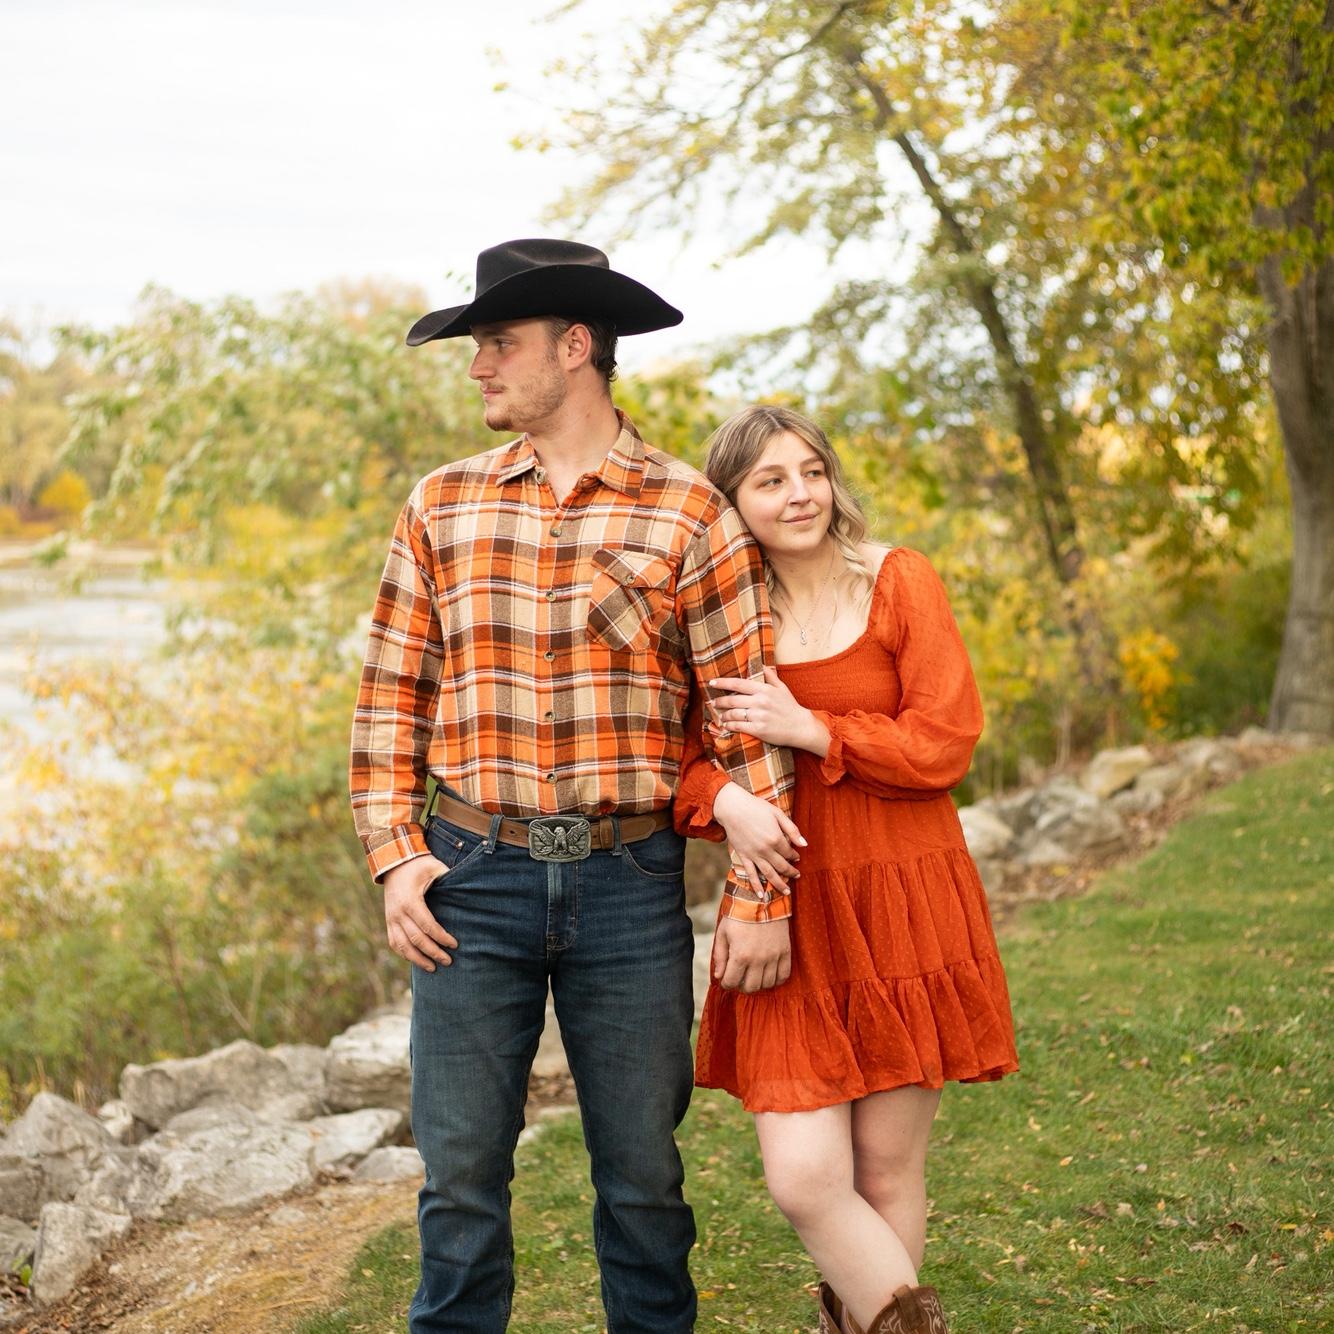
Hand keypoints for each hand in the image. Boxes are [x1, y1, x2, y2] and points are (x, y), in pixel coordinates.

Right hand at [383, 854, 458, 971]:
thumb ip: (449, 879)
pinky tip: (417, 960)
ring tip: (433, 968)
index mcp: (410, 901)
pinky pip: (394, 942)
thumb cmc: (419, 866)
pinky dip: (405, 954)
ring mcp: (391, 918)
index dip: (442, 938)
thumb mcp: (435, 868)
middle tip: (448, 961)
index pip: (428, 926)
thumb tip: (469, 888)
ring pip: (403, 946)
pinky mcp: (388, 921)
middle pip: (416, 939)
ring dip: (418, 959)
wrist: (394, 862)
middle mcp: (398, 913)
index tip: (455, 945)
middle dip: (433, 952)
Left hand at [709, 666, 830, 753]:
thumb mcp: (782, 688)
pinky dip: (730, 726)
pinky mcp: (759, 730)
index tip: (711, 682)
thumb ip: (770, 676)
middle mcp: (760, 702)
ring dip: (724, 715)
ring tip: (721, 716)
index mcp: (764, 690)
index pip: (738, 684)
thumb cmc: (790, 706)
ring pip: (733, 714)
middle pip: (732, 700)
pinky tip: (727, 725)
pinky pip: (738, 726)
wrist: (801, 727)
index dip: (722, 683)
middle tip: (714, 703)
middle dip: (720, 701)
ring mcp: (759, 716)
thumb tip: (762, 664)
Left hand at [712, 914, 791, 992]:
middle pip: (751, 988)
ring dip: (759, 983)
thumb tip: (719, 976)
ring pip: (767, 984)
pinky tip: (768, 973)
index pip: (731, 982)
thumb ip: (720, 956)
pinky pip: (784, 975)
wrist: (761, 898)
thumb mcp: (723, 933)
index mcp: (740, 955)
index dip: (726, 983)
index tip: (726, 979)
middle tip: (739, 977)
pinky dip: (776, 979)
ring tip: (753, 974)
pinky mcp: (785, 951)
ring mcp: (774, 956)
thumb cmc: (738, 916)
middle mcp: (758, 959)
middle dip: (742, 986)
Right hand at [713, 782, 805, 890]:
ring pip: (769, 874)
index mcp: (776, 839)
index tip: (797, 857)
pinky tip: (761, 895)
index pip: (789, 853)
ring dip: (779, 884)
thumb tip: (805, 844)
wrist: (732, 807)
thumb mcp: (778, 814)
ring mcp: (754, 855)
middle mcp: (766, 850)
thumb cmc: (756, 807)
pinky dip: (756, 886)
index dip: (795, 856)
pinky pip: (751, 874)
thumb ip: (792, 830)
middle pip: (782, 866)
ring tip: (787, 891)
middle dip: (791, 872)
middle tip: (797, 875)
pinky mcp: (743, 856)